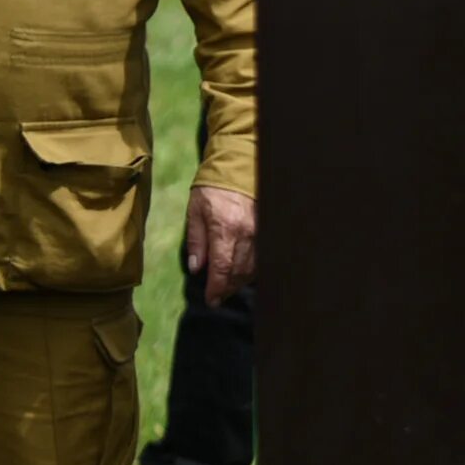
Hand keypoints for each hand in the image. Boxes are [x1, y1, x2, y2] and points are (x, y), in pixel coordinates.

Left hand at [187, 186, 257, 301]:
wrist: (240, 165)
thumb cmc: (212, 187)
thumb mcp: (195, 211)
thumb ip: (196, 240)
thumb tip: (197, 268)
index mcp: (225, 229)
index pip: (223, 268)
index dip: (217, 288)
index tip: (211, 300)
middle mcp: (247, 233)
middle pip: (239, 272)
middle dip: (227, 288)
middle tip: (217, 296)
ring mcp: (261, 231)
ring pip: (253, 267)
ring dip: (240, 281)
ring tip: (228, 285)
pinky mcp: (268, 228)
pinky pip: (262, 257)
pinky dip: (252, 269)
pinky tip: (242, 272)